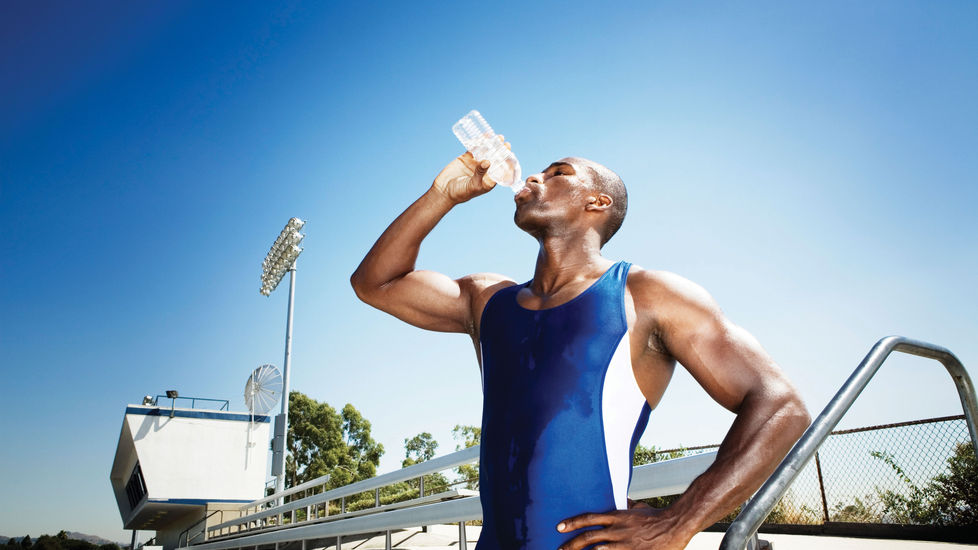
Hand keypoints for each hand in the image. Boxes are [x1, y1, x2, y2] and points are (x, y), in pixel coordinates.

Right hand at [431, 136, 508, 203]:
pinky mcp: (466, 159)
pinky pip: (474, 149)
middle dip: (500, 150)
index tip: (510, 153)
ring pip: (485, 152)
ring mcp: (475, 164)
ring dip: (491, 145)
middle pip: (494, 159)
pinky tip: (483, 136)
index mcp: (489, 180)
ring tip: (497, 137)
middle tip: (505, 142)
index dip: (506, 161)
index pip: (500, 169)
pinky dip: (478, 143)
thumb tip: (488, 161)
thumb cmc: (461, 193)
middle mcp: (484, 171)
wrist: (444, 191)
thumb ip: (480, 173)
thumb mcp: (473, 185)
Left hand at [556, 506, 690, 549]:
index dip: (572, 522)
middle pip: (588, 537)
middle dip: (571, 544)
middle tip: (560, 549)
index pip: (589, 518)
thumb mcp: (637, 508)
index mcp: (617, 516)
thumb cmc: (657, 516)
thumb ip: (626, 505)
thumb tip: (622, 500)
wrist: (675, 524)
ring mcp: (624, 544)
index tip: (559, 527)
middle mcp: (617, 530)